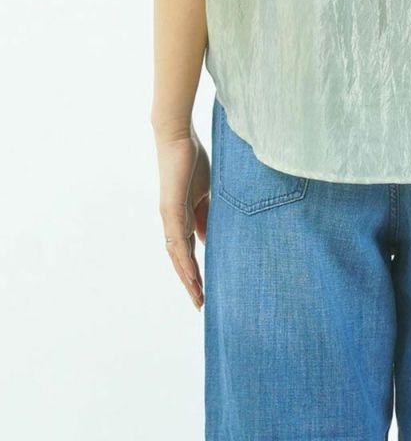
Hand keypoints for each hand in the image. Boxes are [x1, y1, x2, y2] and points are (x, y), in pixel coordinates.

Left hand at [154, 126, 210, 310]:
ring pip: (177, 256)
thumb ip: (207, 215)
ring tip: (198, 297)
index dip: (196, 271)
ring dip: (187, 278)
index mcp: (183, 217)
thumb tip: (209, 239)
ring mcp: (169, 217)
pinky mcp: (169, 209)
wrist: (178, 138)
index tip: (206, 290)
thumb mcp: (205, 193)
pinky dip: (184, 259)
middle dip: (191, 282)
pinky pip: (177, 240)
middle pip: (180, 260)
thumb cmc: (192, 161)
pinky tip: (190, 275)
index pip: (189, 251)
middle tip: (202, 304)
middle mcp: (172, 222)